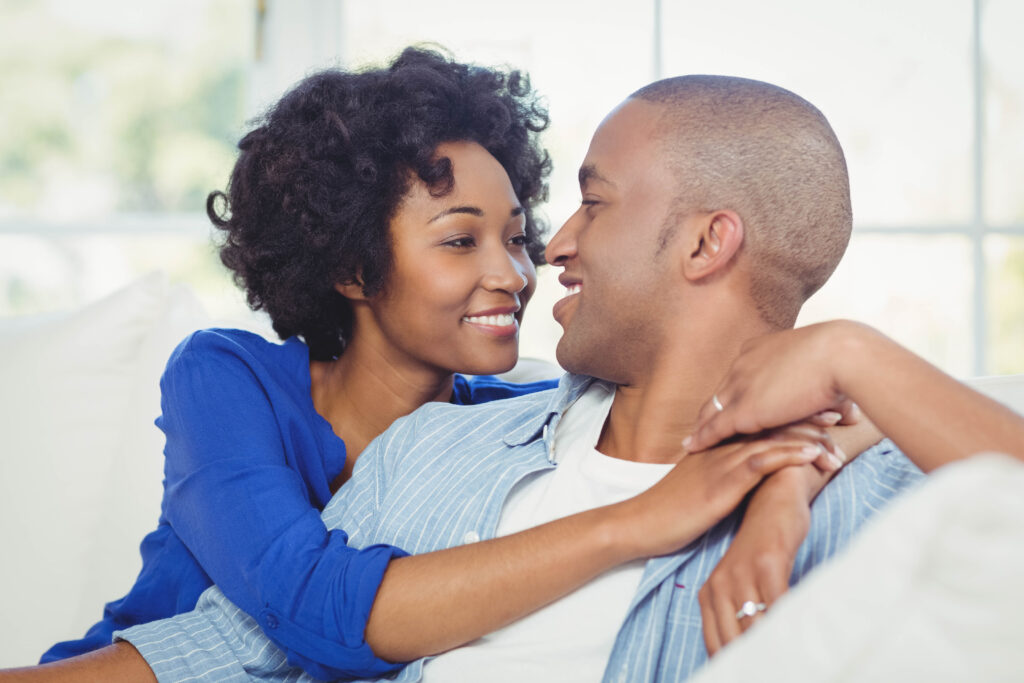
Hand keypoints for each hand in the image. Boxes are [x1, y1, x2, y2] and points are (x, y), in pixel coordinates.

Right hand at [616, 423, 833, 558]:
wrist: (641, 523)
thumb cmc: (671, 509)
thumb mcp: (702, 483)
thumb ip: (724, 470)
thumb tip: (749, 471)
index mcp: (719, 443)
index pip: (762, 419)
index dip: (793, 411)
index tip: (823, 408)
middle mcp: (722, 445)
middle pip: (771, 422)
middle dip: (808, 416)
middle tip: (841, 413)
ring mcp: (722, 460)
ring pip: (771, 438)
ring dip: (807, 434)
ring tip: (836, 433)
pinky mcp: (722, 481)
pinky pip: (761, 462)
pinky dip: (789, 455)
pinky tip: (813, 455)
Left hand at [685, 321, 862, 452]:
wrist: (843, 356)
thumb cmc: (847, 361)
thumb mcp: (829, 369)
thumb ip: (826, 388)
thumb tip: (843, 404)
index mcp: (762, 349)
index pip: (741, 375)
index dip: (735, 391)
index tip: (729, 403)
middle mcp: (745, 364)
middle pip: (723, 391)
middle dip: (713, 409)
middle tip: (699, 425)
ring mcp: (741, 386)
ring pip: (714, 409)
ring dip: (703, 426)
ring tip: (691, 440)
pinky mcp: (743, 409)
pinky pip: (716, 426)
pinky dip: (702, 438)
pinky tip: (690, 448)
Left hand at [697, 468, 810, 655]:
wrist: (774, 495)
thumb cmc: (767, 546)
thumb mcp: (748, 583)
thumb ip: (746, 616)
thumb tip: (752, 654)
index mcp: (710, 595)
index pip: (717, 648)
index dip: (734, 669)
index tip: (750, 678)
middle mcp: (720, 587)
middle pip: (736, 644)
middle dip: (756, 666)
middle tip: (781, 673)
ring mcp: (741, 575)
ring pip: (757, 628)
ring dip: (775, 652)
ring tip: (794, 668)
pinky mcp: (766, 563)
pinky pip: (778, 604)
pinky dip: (789, 625)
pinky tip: (803, 640)